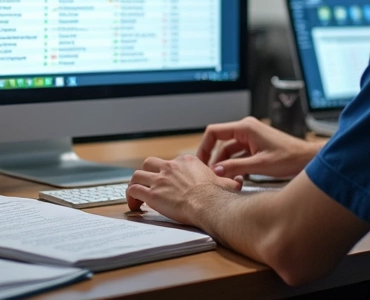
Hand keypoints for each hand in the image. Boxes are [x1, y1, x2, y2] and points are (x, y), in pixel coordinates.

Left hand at [126, 155, 242, 225]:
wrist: (208, 204)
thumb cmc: (217, 195)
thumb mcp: (226, 183)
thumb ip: (230, 180)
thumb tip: (239, 180)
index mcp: (187, 162)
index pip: (171, 162)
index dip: (167, 173)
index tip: (168, 183)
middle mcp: (171, 167)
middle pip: (150, 163)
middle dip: (147, 173)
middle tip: (148, 183)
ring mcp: (160, 180)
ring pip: (137, 175)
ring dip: (134, 184)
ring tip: (136, 195)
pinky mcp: (153, 193)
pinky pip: (134, 190)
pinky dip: (131, 197)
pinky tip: (134, 206)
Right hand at [197, 117, 319, 178]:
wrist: (307, 159)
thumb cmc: (289, 158)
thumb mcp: (259, 165)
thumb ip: (235, 167)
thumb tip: (215, 171)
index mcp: (245, 128)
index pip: (214, 132)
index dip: (204, 147)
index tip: (200, 163)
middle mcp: (246, 129)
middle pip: (220, 142)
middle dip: (214, 159)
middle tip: (209, 175)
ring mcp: (251, 137)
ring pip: (228, 150)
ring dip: (225, 164)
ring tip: (222, 179)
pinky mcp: (256, 146)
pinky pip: (238, 154)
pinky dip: (234, 165)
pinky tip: (235, 178)